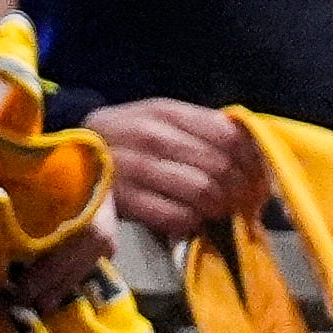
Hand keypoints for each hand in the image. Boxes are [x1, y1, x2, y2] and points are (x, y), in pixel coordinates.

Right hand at [90, 95, 264, 243]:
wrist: (75, 151)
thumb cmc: (132, 135)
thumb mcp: (164, 118)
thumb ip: (206, 127)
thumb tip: (257, 151)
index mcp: (165, 111)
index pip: (228, 135)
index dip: (252, 159)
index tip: (257, 174)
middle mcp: (149, 136)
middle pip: (219, 166)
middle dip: (239, 187)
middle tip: (243, 198)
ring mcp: (134, 168)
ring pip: (202, 191)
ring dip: (219, 206)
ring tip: (219, 208)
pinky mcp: (125, 200)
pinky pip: (177, 216)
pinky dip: (192, 221)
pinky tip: (191, 217)